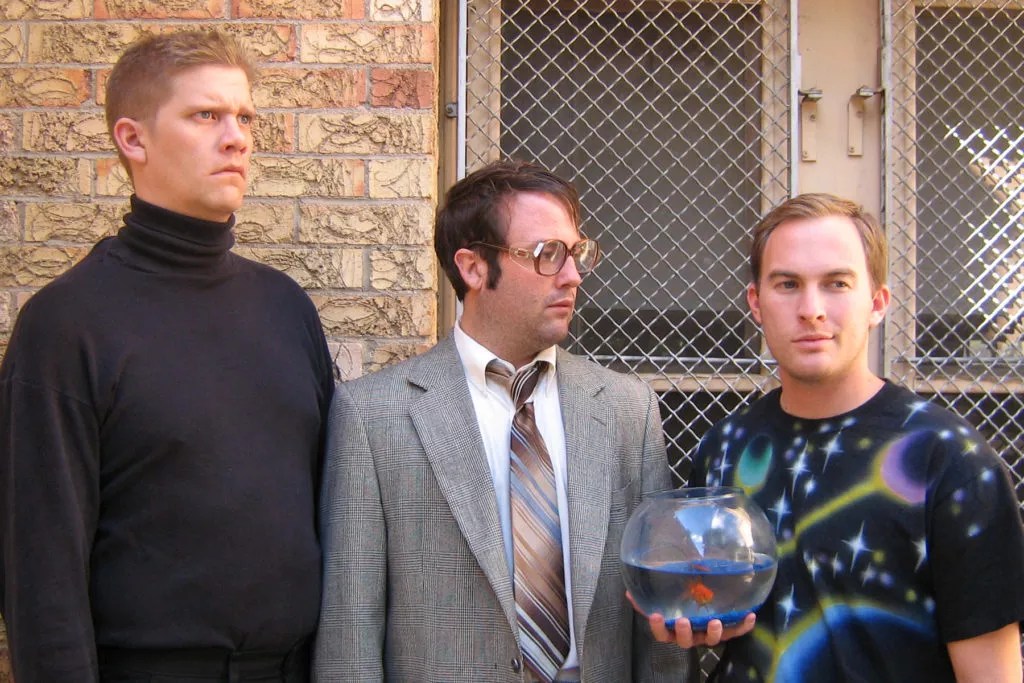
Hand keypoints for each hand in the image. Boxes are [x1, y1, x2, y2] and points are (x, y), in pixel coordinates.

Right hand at [626, 590, 755, 647]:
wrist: (706, 597)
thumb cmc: (683, 597)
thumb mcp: (670, 592)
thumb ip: (655, 591)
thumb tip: (630, 588)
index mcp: (674, 627)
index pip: (661, 632)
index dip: (657, 626)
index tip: (655, 615)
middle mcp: (690, 633)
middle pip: (685, 640)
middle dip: (684, 632)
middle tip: (683, 621)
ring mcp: (707, 633)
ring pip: (710, 640)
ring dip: (713, 632)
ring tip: (715, 621)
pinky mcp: (725, 631)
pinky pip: (735, 631)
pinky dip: (743, 626)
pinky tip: (750, 615)